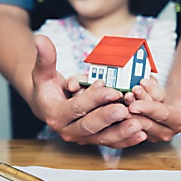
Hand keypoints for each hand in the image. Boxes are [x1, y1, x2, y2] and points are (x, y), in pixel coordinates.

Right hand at [31, 35, 145, 147]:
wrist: (49, 107)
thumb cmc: (49, 89)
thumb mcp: (44, 73)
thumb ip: (45, 58)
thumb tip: (40, 39)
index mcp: (56, 115)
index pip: (76, 107)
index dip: (95, 99)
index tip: (113, 90)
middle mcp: (69, 131)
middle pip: (90, 126)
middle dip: (109, 118)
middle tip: (126, 110)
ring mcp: (83, 138)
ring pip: (103, 138)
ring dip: (121, 133)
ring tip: (139, 126)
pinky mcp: (94, 140)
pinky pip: (111, 142)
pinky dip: (126, 140)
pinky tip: (140, 135)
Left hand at [128, 78, 180, 141]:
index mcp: (180, 121)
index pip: (164, 117)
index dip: (150, 110)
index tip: (135, 104)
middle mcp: (166, 127)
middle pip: (147, 121)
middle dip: (136, 108)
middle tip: (128, 96)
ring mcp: (153, 125)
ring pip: (139, 117)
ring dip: (132, 103)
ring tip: (129, 90)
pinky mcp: (144, 120)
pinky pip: (135, 112)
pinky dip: (131, 101)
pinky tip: (132, 89)